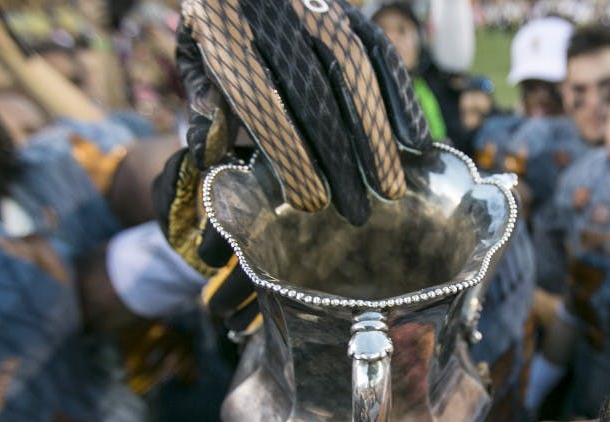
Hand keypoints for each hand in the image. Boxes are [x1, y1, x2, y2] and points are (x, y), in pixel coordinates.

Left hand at [176, 0, 432, 225]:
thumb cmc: (214, 18)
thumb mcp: (193, 51)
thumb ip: (203, 101)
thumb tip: (210, 157)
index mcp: (224, 28)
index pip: (260, 97)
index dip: (289, 152)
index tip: (308, 201)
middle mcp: (273, 12)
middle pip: (313, 91)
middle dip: (340, 157)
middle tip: (356, 212)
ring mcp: (314, 4)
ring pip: (354, 69)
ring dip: (376, 134)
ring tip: (390, 188)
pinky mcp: (346, 5)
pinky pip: (380, 49)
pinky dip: (401, 96)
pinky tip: (416, 140)